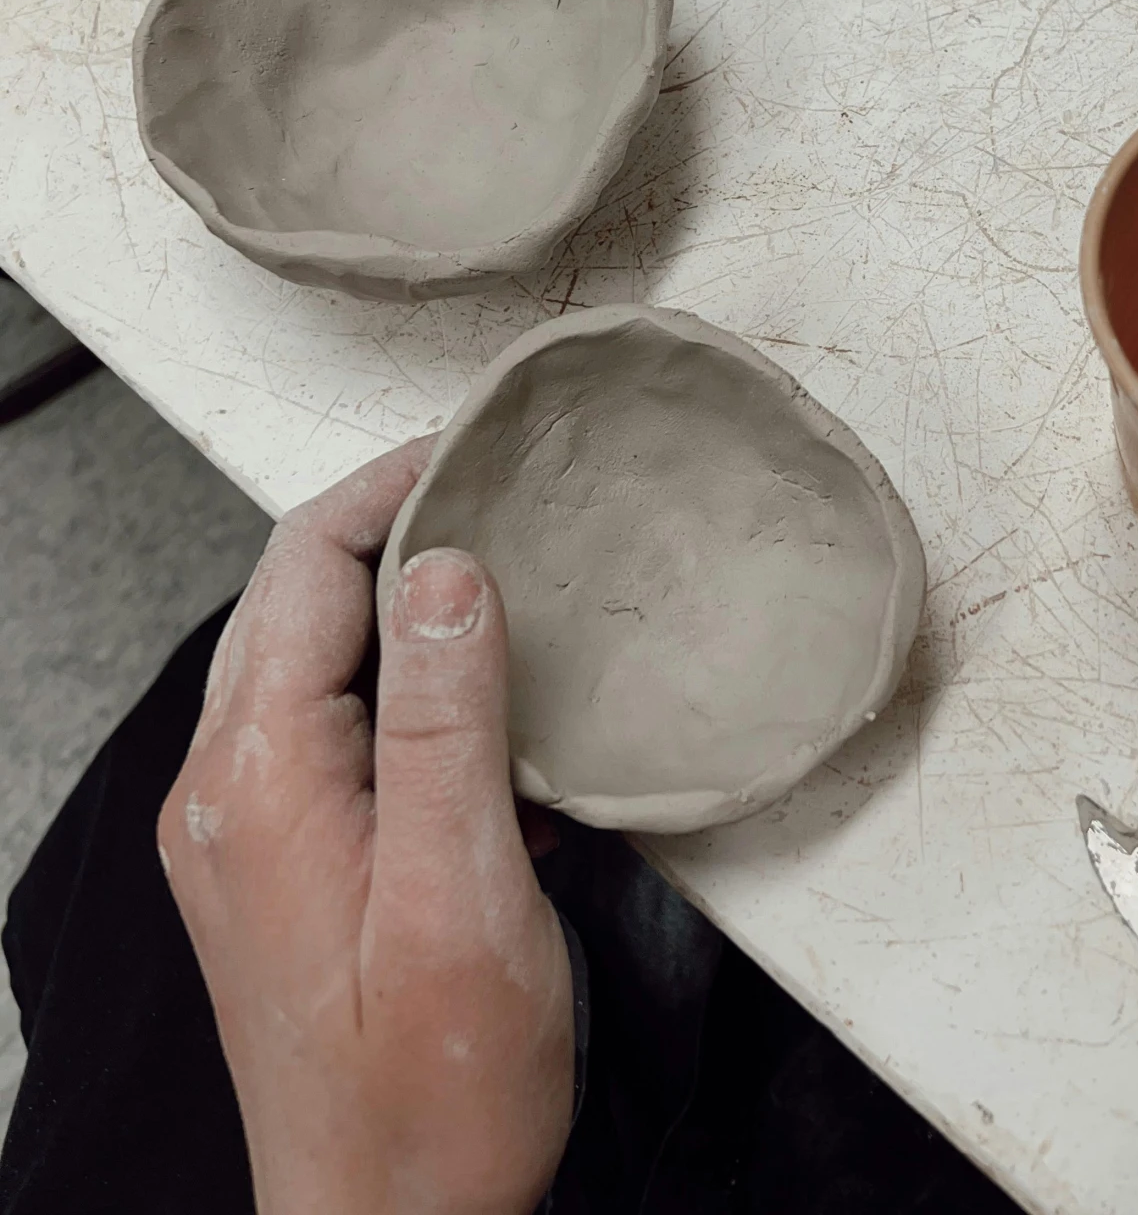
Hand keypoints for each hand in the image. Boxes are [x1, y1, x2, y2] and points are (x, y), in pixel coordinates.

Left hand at [160, 441, 573, 1214]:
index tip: (482, 446)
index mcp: (259, 775)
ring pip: (312, 652)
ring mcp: (246, 828)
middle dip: (395, 522)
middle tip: (503, 487)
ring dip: (400, 595)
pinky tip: (480, 688)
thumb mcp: (459, 895)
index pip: (307, 566)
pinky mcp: (281, 863)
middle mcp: (229, 788)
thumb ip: (444, 719)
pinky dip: (399, 674)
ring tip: (505, 565)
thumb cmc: (431, 1094)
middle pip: (296, 597)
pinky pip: (328, 721)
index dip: (394, 486)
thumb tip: (445, 569)